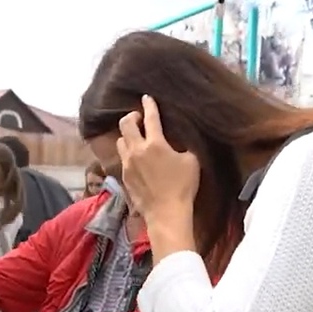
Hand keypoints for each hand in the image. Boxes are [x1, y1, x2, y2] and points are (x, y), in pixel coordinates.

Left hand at [117, 95, 199, 222]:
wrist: (166, 213)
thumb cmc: (183, 187)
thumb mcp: (192, 161)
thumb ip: (184, 146)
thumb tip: (179, 140)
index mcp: (155, 144)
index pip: (150, 117)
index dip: (149, 105)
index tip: (147, 98)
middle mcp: (137, 151)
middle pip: (126, 124)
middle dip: (132, 116)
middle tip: (139, 118)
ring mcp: (128, 164)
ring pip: (120, 141)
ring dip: (127, 136)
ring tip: (136, 138)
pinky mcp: (124, 177)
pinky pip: (122, 158)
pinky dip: (128, 153)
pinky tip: (136, 158)